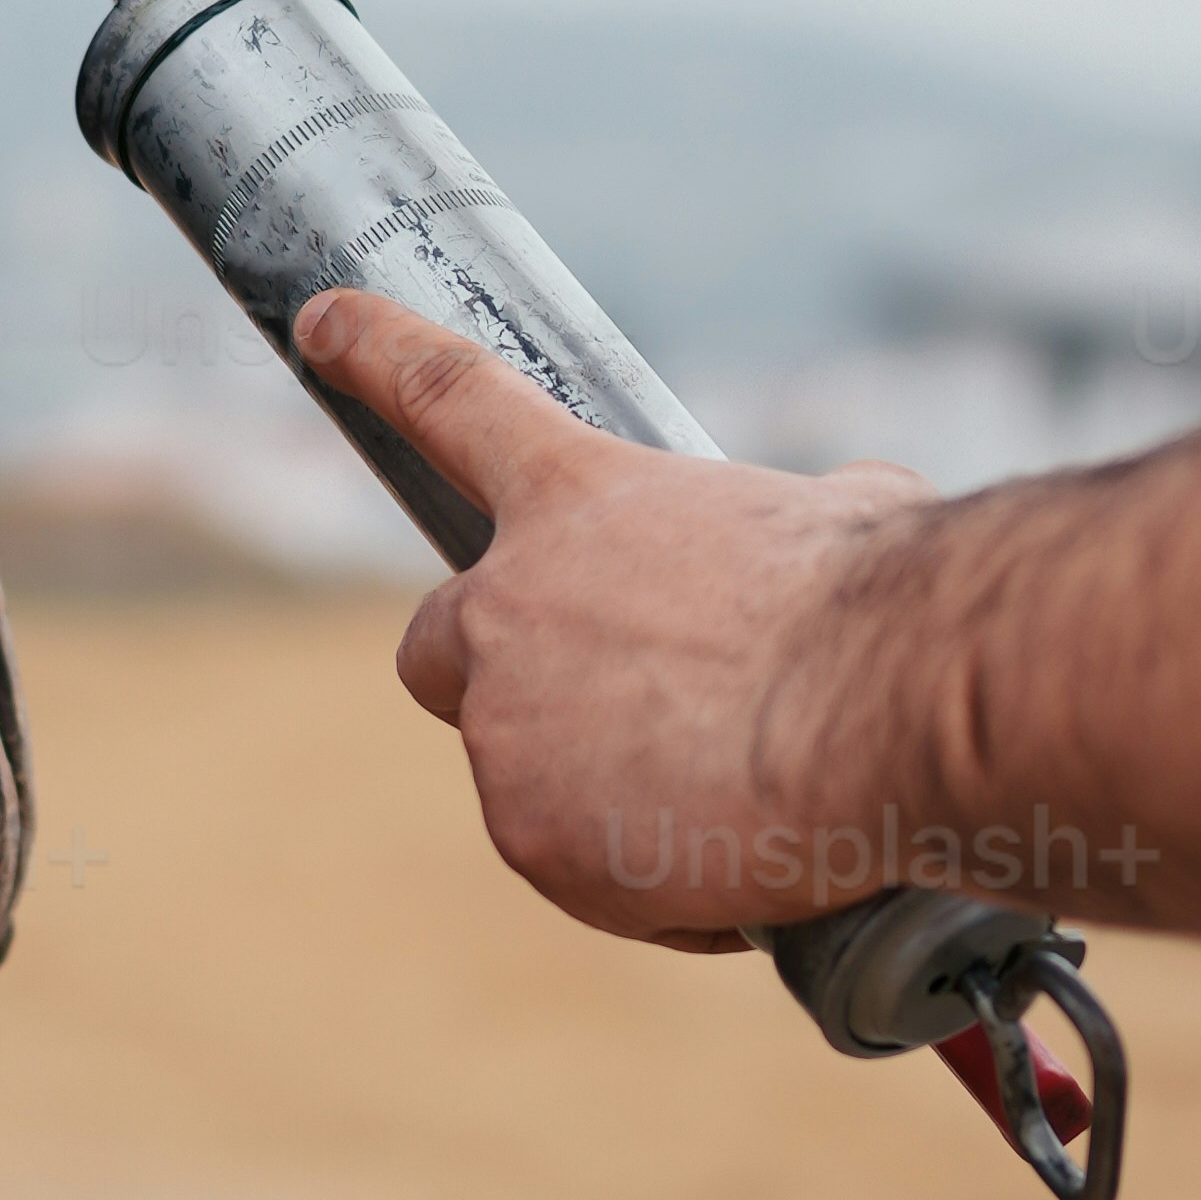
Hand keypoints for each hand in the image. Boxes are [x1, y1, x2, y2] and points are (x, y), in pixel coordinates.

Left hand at [295, 287, 930, 942]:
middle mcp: (508, 606)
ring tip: (735, 796)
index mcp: (578, 496)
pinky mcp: (529, 835)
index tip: (321, 320)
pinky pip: (590, 870)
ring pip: (532, 776)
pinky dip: (655, 879)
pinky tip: (738, 857)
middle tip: (595, 706)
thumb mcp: (843, 511)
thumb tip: (848, 513)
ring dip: (611, 795)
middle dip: (491, 677)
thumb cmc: (878, 600)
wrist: (879, 706)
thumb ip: (797, 514)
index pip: (449, 397)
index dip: (378, 350)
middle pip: (436, 644)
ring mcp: (505, 728)